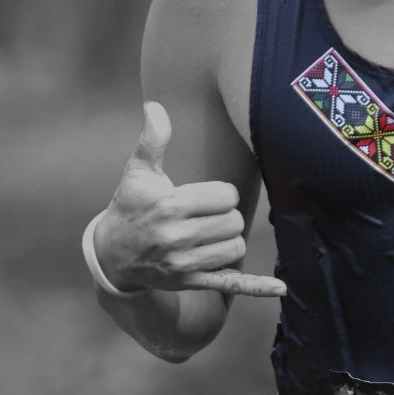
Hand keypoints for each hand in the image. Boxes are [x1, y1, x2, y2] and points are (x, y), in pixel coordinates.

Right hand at [94, 101, 285, 297]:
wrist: (112, 254)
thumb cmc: (131, 206)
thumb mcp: (138, 172)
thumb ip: (153, 140)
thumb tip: (155, 106)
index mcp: (171, 206)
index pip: (226, 196)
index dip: (221, 194)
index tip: (204, 197)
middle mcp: (177, 237)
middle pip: (235, 222)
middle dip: (226, 216)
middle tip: (204, 217)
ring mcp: (184, 264)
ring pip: (236, 248)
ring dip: (229, 240)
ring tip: (207, 235)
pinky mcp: (191, 283)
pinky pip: (231, 284)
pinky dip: (256, 287)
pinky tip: (280, 288)